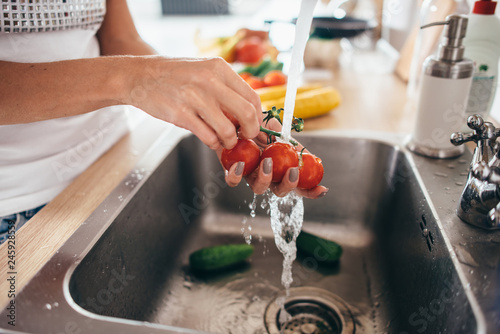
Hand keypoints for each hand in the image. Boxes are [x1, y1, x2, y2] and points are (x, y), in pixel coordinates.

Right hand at [125, 56, 261, 150]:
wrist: (139, 76)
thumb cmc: (174, 75)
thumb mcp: (204, 71)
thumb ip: (226, 88)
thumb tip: (249, 113)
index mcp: (219, 68)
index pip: (253, 97)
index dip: (258, 116)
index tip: (254, 125)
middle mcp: (210, 81)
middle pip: (247, 114)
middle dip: (250, 131)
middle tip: (245, 137)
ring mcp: (195, 98)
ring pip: (228, 130)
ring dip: (229, 141)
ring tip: (224, 140)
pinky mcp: (180, 114)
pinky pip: (208, 137)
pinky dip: (213, 143)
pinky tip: (210, 139)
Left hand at [217, 118, 328, 198]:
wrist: (233, 117)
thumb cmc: (257, 125)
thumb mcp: (277, 130)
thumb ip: (291, 143)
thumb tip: (309, 157)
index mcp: (281, 168)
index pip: (299, 185)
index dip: (311, 191)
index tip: (323, 189)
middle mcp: (266, 175)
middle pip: (280, 191)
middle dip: (289, 185)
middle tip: (293, 171)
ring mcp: (249, 175)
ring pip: (258, 189)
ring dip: (266, 178)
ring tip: (267, 162)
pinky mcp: (231, 171)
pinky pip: (233, 180)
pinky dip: (236, 175)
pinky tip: (239, 163)